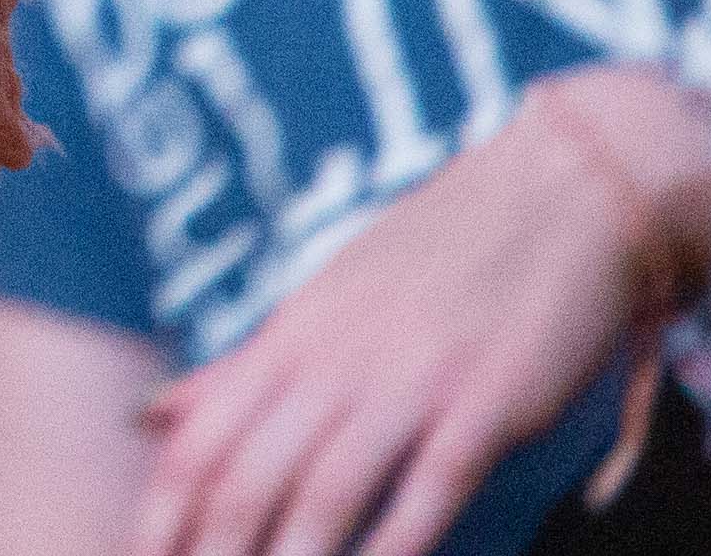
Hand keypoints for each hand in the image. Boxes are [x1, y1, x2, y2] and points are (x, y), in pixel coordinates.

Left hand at [129, 68, 710, 555]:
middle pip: (251, 473)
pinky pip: (433, 482)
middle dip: (217, 548)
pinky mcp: (490, 401)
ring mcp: (413, 380)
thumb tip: (153, 412)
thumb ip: (245, 369)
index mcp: (294, 338)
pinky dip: (399, 539)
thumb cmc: (436, 252)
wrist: (557, 190)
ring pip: (329, 486)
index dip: (167, 509)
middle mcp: (339, 359)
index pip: (204, 437)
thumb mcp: (325, 302)